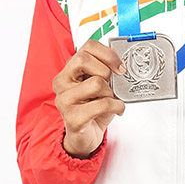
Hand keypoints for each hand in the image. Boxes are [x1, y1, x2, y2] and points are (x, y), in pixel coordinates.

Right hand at [53, 40, 126, 157]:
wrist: (84, 136)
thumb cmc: (92, 109)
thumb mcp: (99, 85)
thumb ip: (105, 72)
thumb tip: (122, 65)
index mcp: (69, 70)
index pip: (87, 47)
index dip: (108, 54)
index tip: (119, 66)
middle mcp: (62, 82)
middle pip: (84, 59)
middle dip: (106, 71)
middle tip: (113, 83)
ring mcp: (64, 100)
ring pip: (96, 83)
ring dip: (111, 93)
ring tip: (111, 99)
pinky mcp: (72, 117)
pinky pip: (102, 104)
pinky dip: (116, 106)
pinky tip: (116, 110)